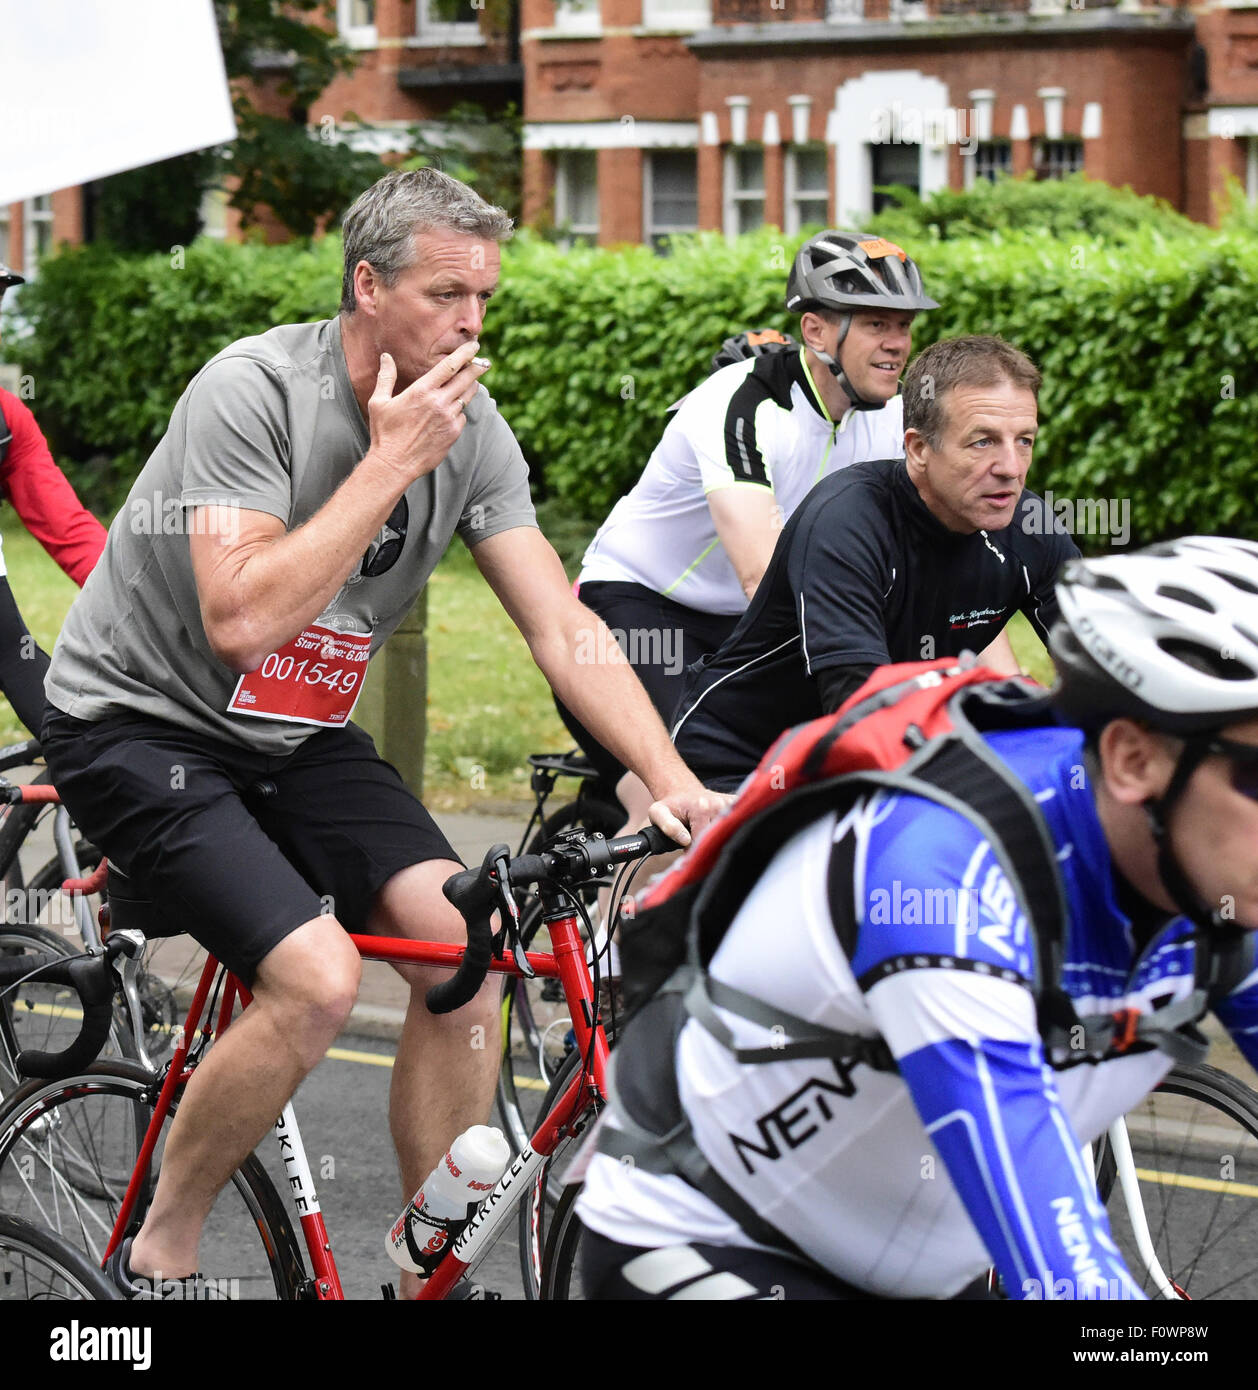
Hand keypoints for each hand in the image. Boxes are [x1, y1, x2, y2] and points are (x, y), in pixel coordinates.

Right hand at [367, 342, 489, 482]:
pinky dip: (459, 412)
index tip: (474, 345)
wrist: (394, 464)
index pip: (449, 366)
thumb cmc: (384, 433)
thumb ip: (385, 377)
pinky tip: (453, 412)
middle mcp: (438, 402)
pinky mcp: (453, 434)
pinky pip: (462, 417)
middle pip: (466, 379)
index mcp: (421, 391)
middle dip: (477, 367)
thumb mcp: (379, 402)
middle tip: (484, 361)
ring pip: (466, 398)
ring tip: (473, 382)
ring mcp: (448, 419)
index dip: (465, 354)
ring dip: (471, 388)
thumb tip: (386, 357)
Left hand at [647, 786, 731, 848]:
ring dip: (719, 838)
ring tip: (706, 836)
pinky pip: (737, 823)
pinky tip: (720, 829)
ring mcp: (729, 803)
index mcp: (701, 808)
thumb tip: (686, 840)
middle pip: (717, 837)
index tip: (687, 854)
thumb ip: (668, 826)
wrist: (683, 791)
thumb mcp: (659, 813)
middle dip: (708, 846)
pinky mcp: (735, 804)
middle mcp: (718, 805)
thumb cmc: (671, 806)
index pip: (702, 841)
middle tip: (697, 847)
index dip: (694, 851)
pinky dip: (730, 829)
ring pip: (729, 832)